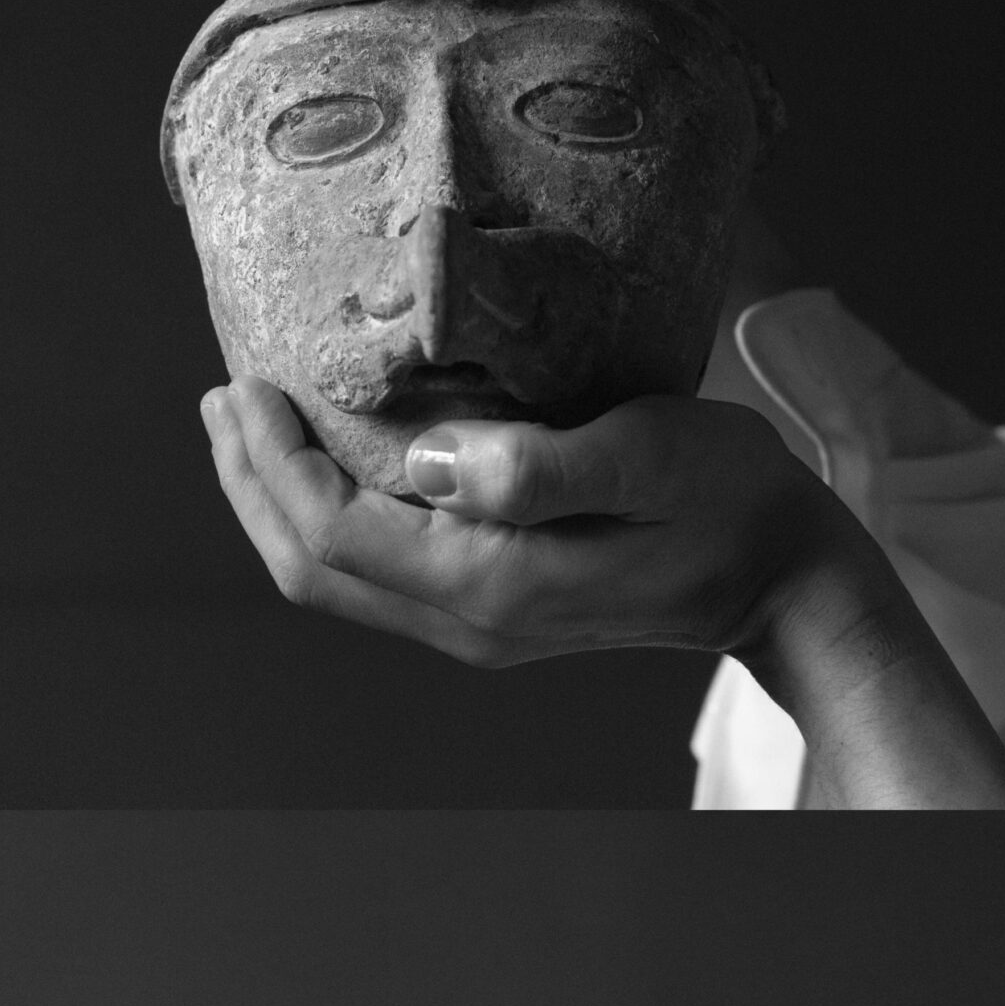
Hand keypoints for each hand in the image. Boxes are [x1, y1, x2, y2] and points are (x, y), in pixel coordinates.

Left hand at [206, 379, 1004, 807]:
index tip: (246, 378)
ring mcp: (477, 627)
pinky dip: (330, 514)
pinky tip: (329, 459)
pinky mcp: (493, 611)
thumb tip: (429, 462)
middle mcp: (468, 622)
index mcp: (490, 586)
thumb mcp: (652, 456)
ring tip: (250, 423)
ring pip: (335, 577)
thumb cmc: (730, 499)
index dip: (276, 458)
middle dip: (253, 483)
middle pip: (312, 566)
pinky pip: (376, 571)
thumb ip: (541, 466)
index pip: (336, 529)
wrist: (783, 578)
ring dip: (281, 500)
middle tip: (221, 396)